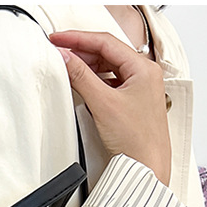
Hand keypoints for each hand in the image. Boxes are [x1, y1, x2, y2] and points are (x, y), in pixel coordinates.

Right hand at [50, 30, 171, 185]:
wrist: (147, 168)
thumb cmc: (138, 141)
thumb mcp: (103, 104)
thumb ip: (81, 77)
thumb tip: (66, 58)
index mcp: (144, 68)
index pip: (106, 42)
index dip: (79, 38)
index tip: (59, 39)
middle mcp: (145, 76)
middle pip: (108, 53)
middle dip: (82, 51)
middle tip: (60, 52)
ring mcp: (140, 90)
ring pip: (109, 68)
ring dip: (87, 67)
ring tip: (68, 67)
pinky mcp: (133, 104)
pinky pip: (111, 84)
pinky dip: (95, 81)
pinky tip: (83, 85)